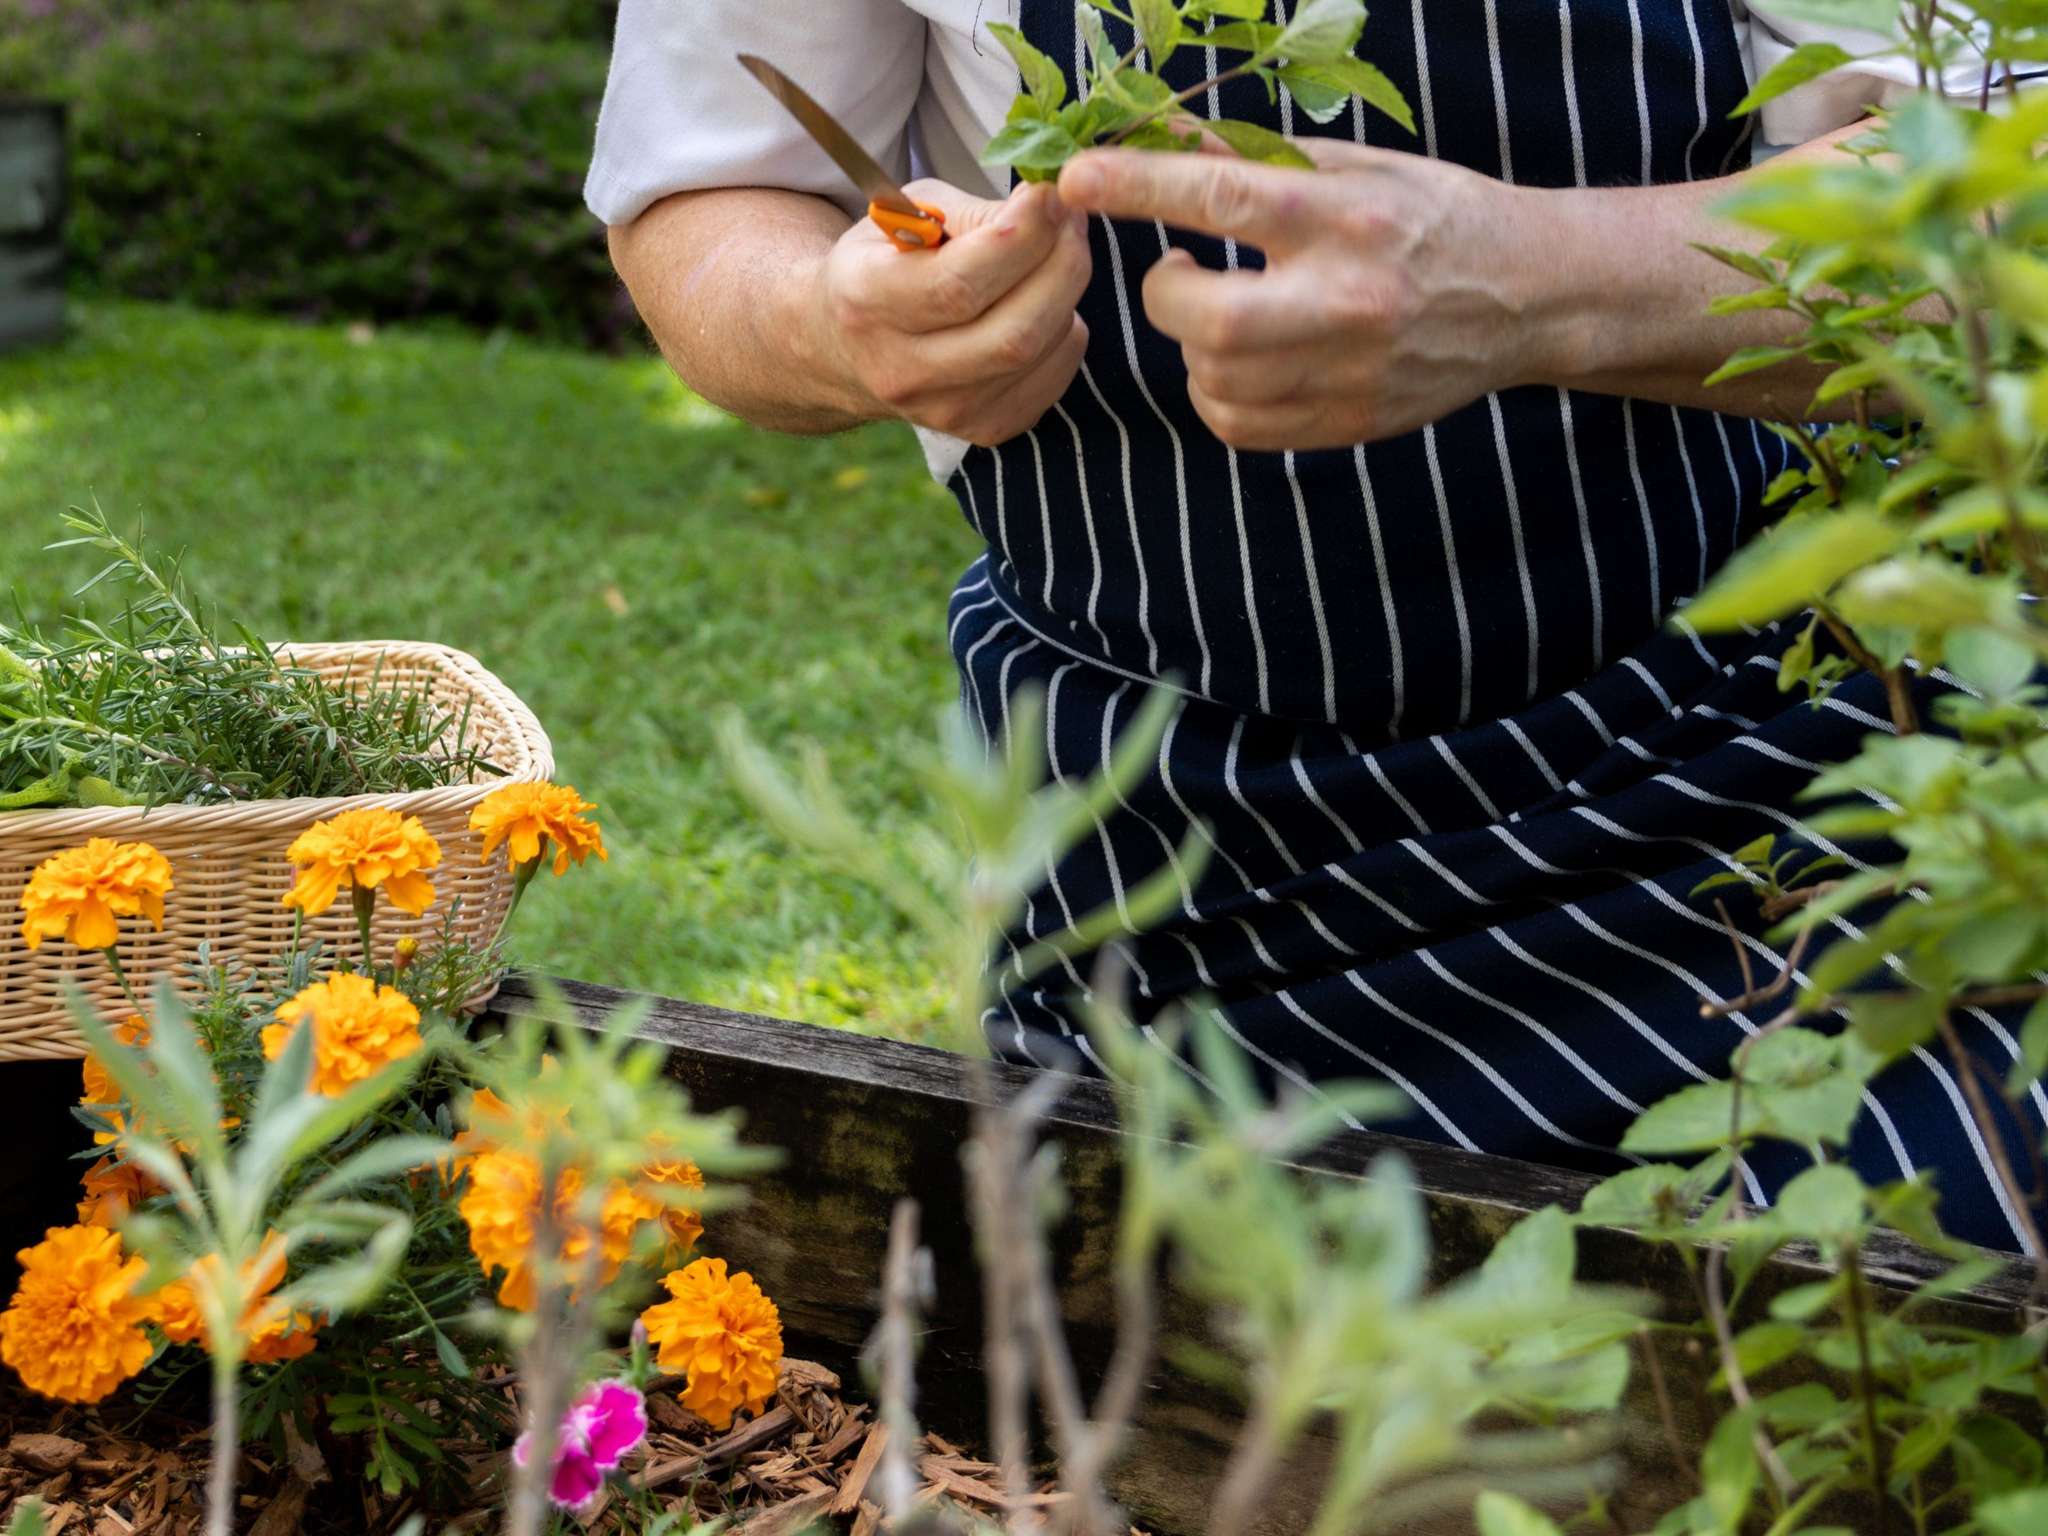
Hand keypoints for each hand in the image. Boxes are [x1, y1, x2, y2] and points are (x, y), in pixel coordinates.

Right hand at [807, 179, 1091, 446]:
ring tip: (1059, 253)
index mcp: (868, 302)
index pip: (960, 283)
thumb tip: (1050, 207)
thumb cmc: (884, 264)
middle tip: (1072, 219)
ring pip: (1041, 350)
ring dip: (1067, 292)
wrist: (846, 349)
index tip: (1050, 195)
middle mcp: (902, 370)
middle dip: (1062, 263)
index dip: (1022, 236)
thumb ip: (974, 212)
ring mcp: (945, 410)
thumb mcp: (905, 214)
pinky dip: (1065, 330)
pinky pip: (1055, 374)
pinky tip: (1045, 303)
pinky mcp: (984, 429)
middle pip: (1014, 330)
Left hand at [1056, 142, 1556, 450]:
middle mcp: (1347, 300)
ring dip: (1192, 344)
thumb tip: (1160, 132)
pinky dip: (1217, 393)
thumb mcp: (1355, 165)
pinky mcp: (1348, 424)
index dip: (1138, 186)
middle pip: (1209, 318)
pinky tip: (1242, 362)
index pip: (1223, 196)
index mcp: (1346, 216)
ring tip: (1221, 312)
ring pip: (1214, 379)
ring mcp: (1349, 372)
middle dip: (1164, 294)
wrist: (1528, 295)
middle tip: (1176, 272)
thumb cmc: (1432, 215)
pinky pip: (1238, 424)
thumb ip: (1256, 158)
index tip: (1077, 177)